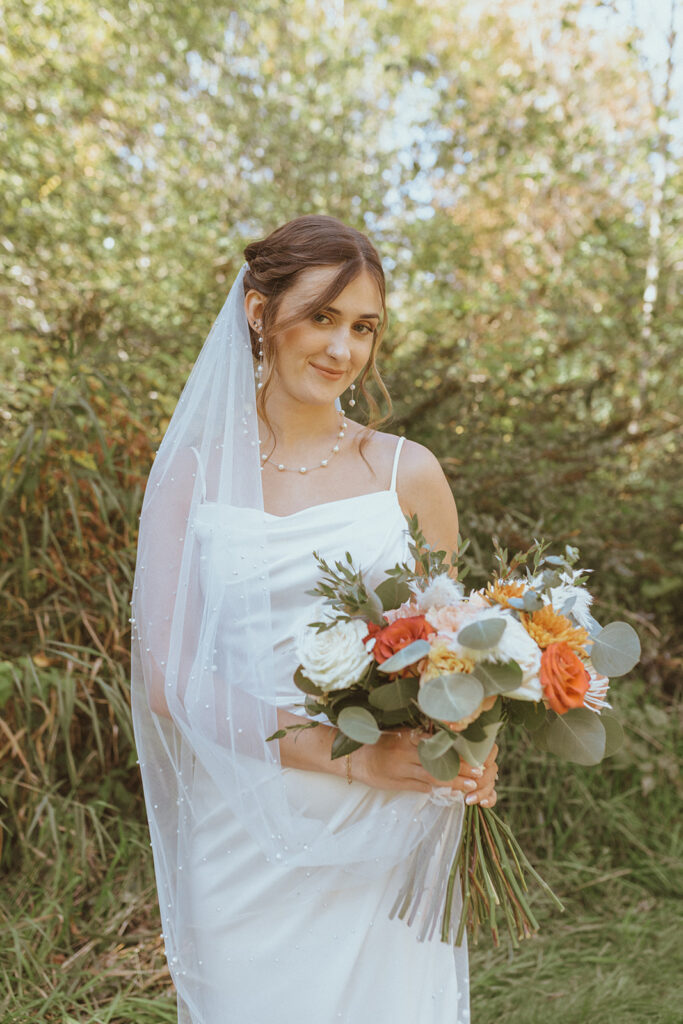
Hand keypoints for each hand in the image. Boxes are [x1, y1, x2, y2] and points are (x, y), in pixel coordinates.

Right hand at [355, 730, 498, 804]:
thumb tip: (439, 741)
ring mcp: (401, 770)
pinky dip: (434, 790)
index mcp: (407, 738)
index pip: (437, 746)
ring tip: (470, 786)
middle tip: (479, 774)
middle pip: (438, 763)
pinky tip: (449, 793)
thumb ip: (416, 738)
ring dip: (453, 782)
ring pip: (432, 777)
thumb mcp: (397, 734)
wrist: (353, 758)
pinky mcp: (396, 783)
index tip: (472, 755)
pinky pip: (419, 787)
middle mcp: (406, 754)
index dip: (456, 752)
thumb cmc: (376, 742)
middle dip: (460, 769)